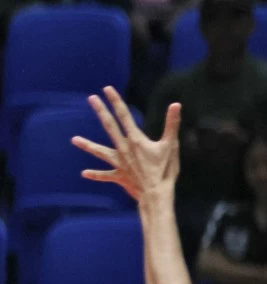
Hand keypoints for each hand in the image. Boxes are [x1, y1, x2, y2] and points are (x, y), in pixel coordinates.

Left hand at [72, 87, 181, 201]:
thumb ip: (171, 124)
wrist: (155, 194)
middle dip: (101, 112)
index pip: (124, 116)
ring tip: (74, 139)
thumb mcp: (171, 146)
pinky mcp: (119, 176)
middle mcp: (123, 148)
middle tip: (92, 99)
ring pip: (100, 152)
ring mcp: (119, 163)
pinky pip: (105, 175)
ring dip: (87, 145)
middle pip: (109, 127)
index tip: (107, 89)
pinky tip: (84, 173)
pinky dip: (95, 174)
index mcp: (136, 140)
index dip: (116, 101)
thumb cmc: (165, 170)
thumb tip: (175, 105)